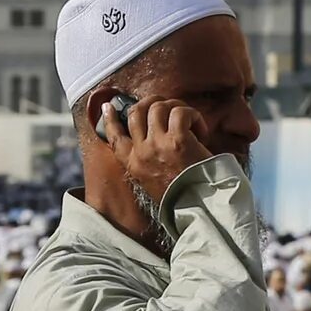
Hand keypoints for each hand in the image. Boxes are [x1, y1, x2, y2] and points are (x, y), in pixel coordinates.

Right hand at [92, 95, 217, 205]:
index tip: (109, 106)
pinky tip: (201, 131)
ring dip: (174, 107)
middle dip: (151, 102)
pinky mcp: (178, 141)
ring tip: (188, 120)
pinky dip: (193, 116)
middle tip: (166, 105)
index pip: (114, 137)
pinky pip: (180, 112)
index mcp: (133, 164)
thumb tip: (149, 139)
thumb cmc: (181, 196)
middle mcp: (141, 152)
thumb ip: (145, 162)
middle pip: (136, 112)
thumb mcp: (151, 182)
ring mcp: (158, 145)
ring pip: (157, 107)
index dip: (110, 119)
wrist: (199, 207)